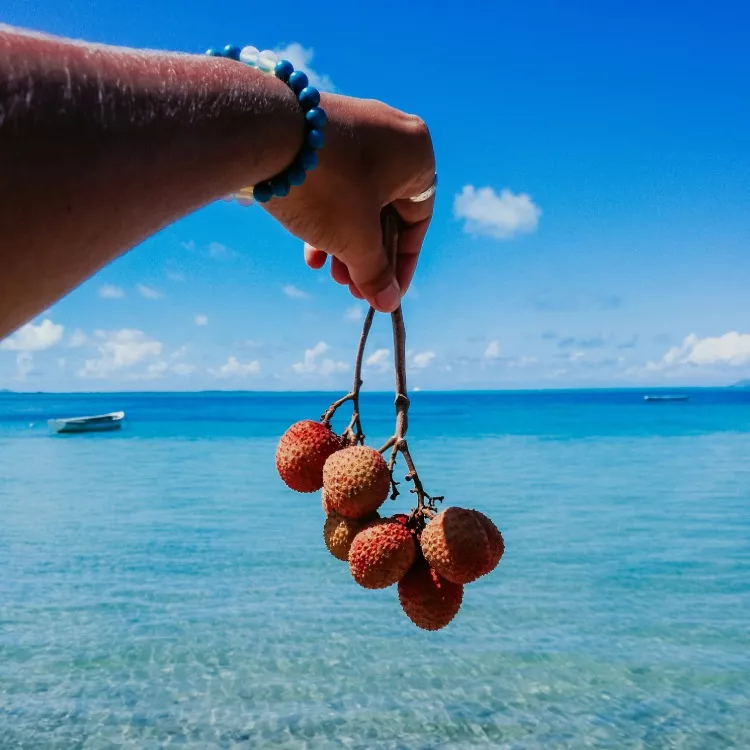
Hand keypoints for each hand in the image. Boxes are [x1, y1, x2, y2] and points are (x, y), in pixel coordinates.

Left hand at [261, 94, 435, 311]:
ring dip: (346, 242)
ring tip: (329, 273)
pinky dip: (328, 216)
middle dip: (367, 256)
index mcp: (417, 154)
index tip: (385, 293)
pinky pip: (336, 181)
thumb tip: (388, 302)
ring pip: (359, 200)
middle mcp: (392, 135)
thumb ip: (376, 273)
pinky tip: (311, 250)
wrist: (264, 134)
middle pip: (386, 212)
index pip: (417, 222)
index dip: (401, 265)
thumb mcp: (356, 239)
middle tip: (351, 287)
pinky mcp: (323, 131)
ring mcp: (355, 128)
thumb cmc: (328, 188)